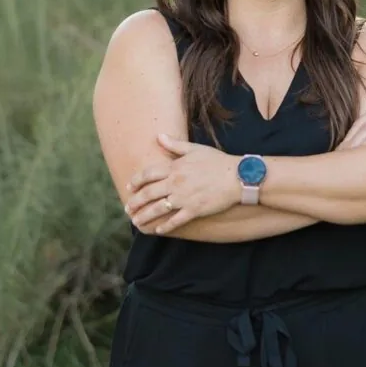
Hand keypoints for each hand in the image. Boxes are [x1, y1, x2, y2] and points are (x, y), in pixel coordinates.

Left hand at [125, 134, 239, 234]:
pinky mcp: (194, 210)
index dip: (135, 181)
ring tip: (136, 222)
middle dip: (135, 202)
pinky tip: (158, 230)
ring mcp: (184, 198)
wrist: (237, 176)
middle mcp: (176, 183)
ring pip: (158, 209)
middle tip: (128, 208)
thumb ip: (174, 145)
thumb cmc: (217, 161)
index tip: (129, 187)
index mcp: (175, 168)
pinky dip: (165, 226)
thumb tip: (158, 136)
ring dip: (144, 216)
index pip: (148, 174)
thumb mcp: (195, 149)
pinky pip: (176, 220)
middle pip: (148, 193)